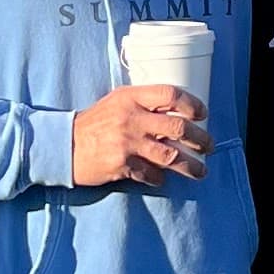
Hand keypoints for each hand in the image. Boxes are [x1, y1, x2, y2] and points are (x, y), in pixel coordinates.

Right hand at [73, 86, 209, 187]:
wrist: (64, 145)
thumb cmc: (94, 123)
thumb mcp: (116, 102)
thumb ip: (142, 104)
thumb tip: (176, 112)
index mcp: (130, 98)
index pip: (170, 95)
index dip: (191, 104)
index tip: (202, 115)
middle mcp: (131, 118)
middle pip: (178, 128)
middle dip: (200, 139)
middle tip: (209, 146)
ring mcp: (127, 143)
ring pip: (171, 156)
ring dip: (190, 166)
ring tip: (201, 171)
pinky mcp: (122, 166)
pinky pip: (152, 174)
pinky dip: (160, 177)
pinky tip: (162, 178)